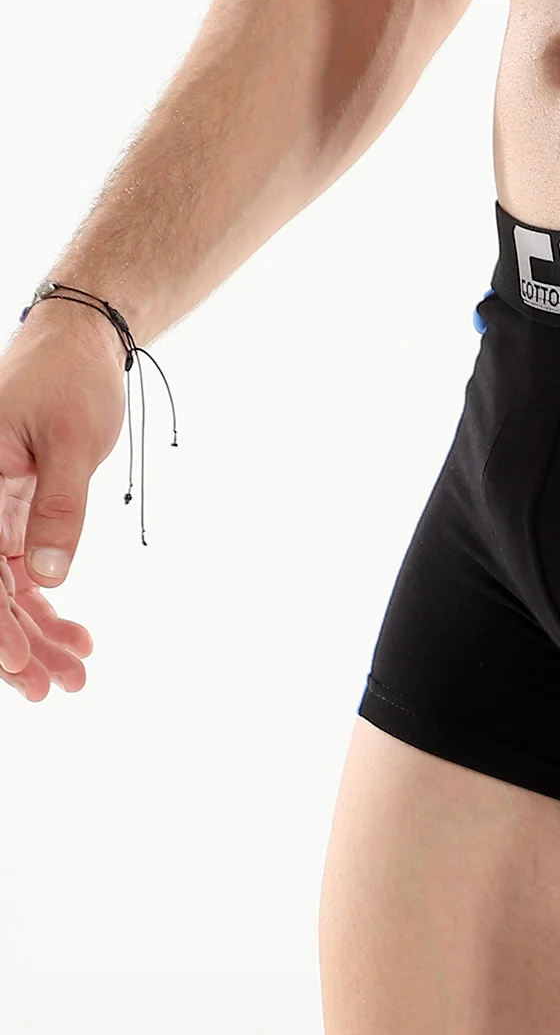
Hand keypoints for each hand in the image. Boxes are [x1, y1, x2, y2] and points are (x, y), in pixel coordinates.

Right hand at [0, 300, 126, 699]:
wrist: (78, 345)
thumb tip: (46, 576)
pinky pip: (21, 570)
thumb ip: (58, 510)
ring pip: (4, 587)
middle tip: (54, 689)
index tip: (16, 662)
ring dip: (36, 632)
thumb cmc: (68, 380)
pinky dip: (47, 604)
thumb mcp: (71, 443)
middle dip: (16, 643)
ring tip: (76, 673)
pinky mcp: (13, 513)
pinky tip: (76, 637)